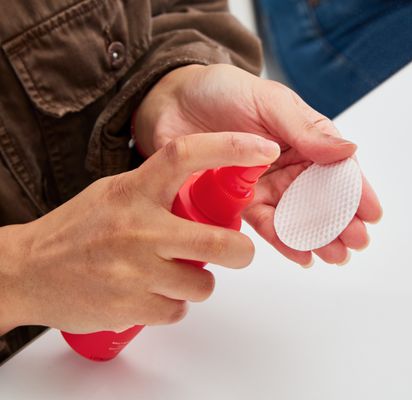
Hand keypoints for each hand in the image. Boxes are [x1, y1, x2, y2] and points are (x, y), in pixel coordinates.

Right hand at [0, 133, 279, 333]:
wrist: (26, 272)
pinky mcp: (130, 306)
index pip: (185, 156)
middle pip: (217, 242)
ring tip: (171, 274)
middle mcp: (137, 227)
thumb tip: (207, 193)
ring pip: (201, 283)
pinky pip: (178, 310)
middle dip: (240, 253)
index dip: (230, 147)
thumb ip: (157, 191)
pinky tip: (151, 293)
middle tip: (239, 252)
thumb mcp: (115, 194)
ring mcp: (134, 270)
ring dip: (197, 283)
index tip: (264, 148)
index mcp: (133, 191)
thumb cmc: (75, 231)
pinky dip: (173, 306)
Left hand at [135, 64, 382, 266]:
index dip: (357, 191)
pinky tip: (302, 255)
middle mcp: (289, 165)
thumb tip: (348, 150)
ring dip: (319, 238)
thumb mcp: (270, 102)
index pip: (338, 167)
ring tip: (335, 256)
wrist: (173, 101)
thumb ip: (305, 129)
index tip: (372, 213)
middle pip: (322, 198)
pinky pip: (266, 225)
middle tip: (356, 243)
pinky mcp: (239, 201)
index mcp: (304, 138)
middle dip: (342, 222)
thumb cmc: (224, 92)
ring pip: (298, 217)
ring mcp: (266, 185)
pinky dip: (284, 242)